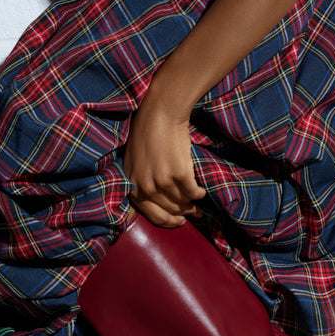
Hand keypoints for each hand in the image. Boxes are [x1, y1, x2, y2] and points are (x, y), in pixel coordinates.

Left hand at [124, 91, 206, 227]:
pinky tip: (202, 191)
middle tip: (194, 214)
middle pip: (169, 210)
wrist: (160, 114)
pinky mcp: (179, 174)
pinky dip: (199, 194)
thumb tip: (154, 201)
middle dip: (183, 214)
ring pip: (182, 203)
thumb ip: (139, 182)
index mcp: (132, 186)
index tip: (178, 221)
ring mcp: (162, 182)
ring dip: (193, 205)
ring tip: (199, 204)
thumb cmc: (146, 134)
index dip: (167, 221)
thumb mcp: (133, 162)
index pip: (151, 215)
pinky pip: (193, 192)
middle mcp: (145, 187)